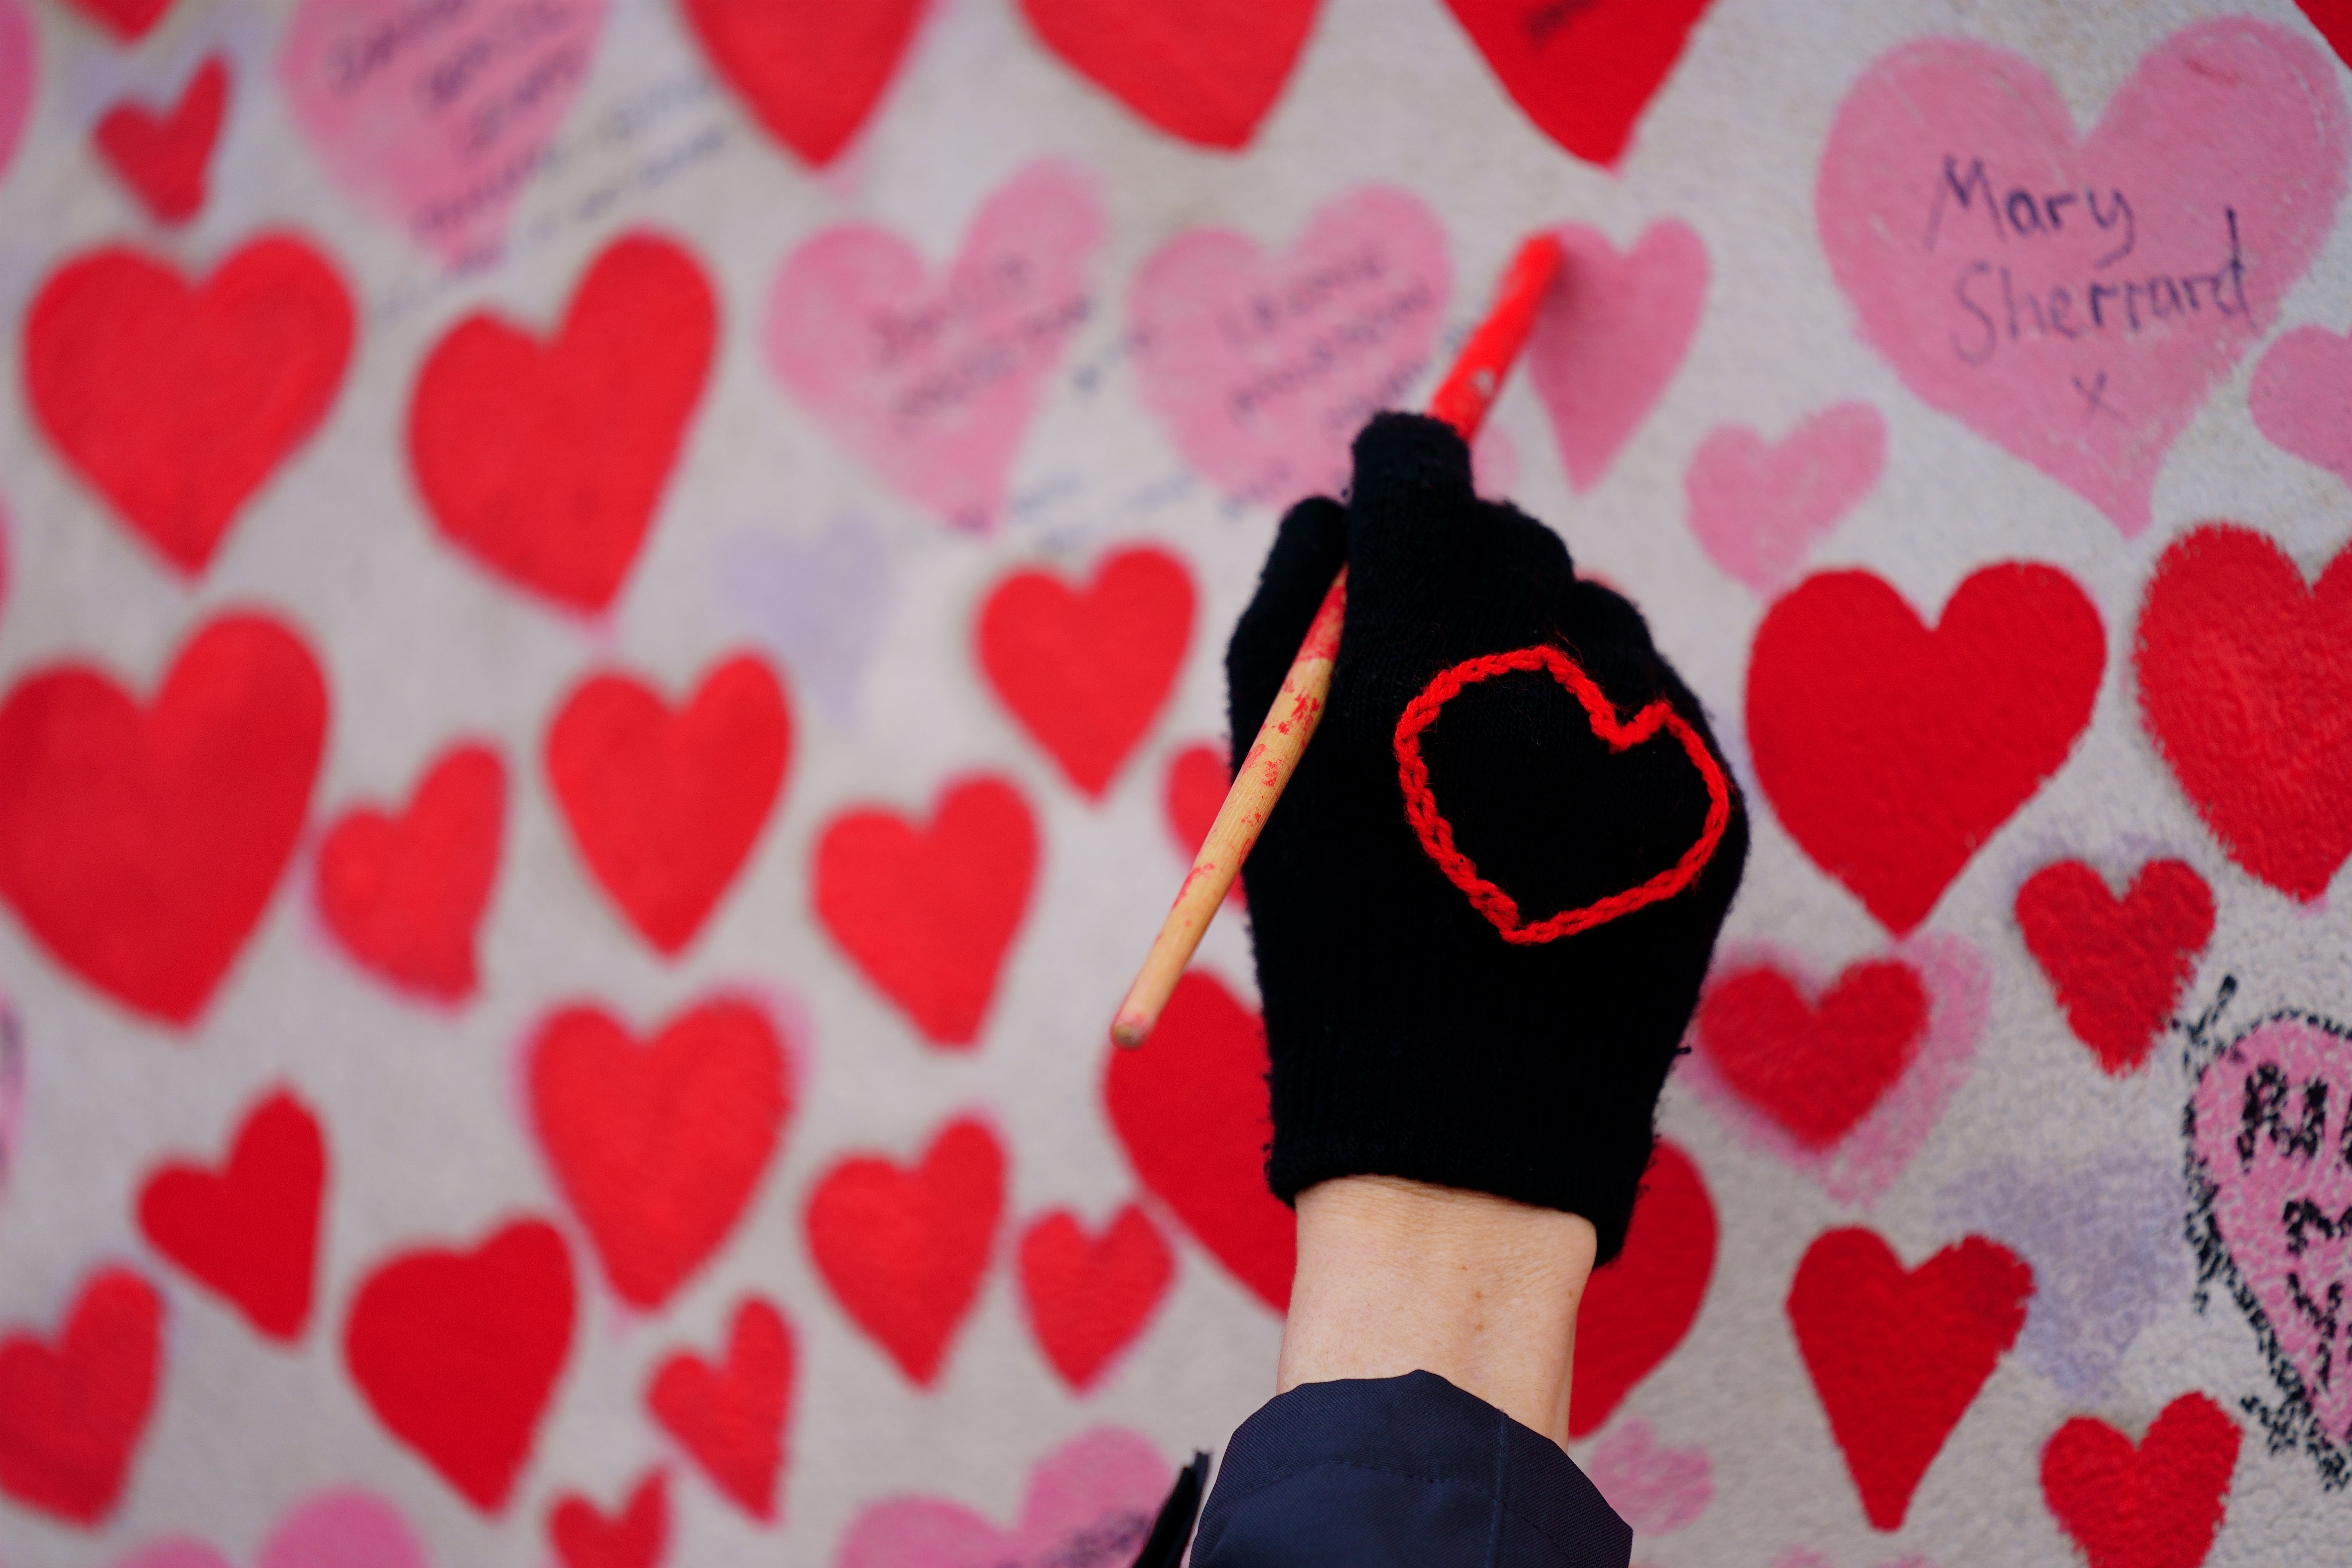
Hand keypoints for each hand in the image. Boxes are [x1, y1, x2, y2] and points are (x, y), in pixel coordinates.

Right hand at [1226, 412, 1746, 1261]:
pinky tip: (1563, 819)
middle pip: (1512, 540)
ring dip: (1542, 655)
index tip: (1397, 477)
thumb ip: (1290, 608)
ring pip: (1595, 616)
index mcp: (1400, 679)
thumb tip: (1347, 500)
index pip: (1419, 477)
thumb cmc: (1336, 942)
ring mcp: (1637, 746)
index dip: (1400, 467)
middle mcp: (1529, 693)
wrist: (1468, 1124)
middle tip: (1434, 667)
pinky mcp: (1708, 798)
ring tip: (1498, 770)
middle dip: (1465, 580)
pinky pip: (1655, 702)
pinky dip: (1607, 732)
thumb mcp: (1269, 779)